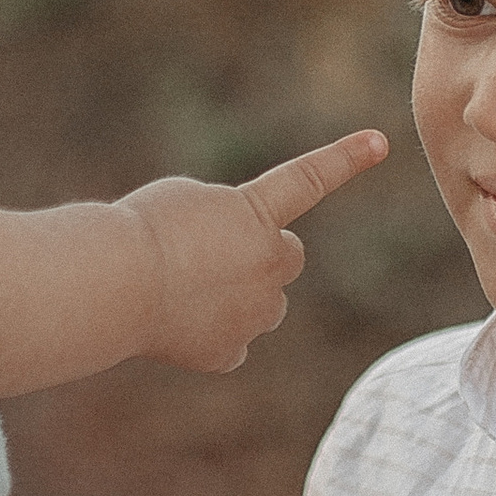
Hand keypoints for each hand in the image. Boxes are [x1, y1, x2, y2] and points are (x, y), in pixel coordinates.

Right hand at [121, 129, 387, 370]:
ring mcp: (254, 313)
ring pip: (261, 305)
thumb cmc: (139, 230)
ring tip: (183, 289)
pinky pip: (230, 344)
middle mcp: (270, 263)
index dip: (344, 158)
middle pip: (287, 255)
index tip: (381, 142)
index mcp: (257, 213)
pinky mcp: (229, 352)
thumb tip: (231, 269)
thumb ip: (226, 221)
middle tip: (214, 256)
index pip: (308, 179)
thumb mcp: (186, 201)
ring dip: (236, 295)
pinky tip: (176, 325)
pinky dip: (209, 336)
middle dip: (263, 255)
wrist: (114, 283)